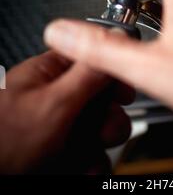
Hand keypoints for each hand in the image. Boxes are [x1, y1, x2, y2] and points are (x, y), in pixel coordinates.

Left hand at [0, 51, 132, 173]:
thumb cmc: (3, 141)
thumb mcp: (54, 104)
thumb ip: (88, 73)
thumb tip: (114, 37)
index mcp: (48, 74)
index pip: (91, 60)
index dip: (112, 75)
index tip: (124, 91)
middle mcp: (53, 98)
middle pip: (99, 100)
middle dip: (107, 119)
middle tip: (103, 131)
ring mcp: (55, 128)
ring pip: (96, 131)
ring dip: (98, 149)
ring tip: (84, 161)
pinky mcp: (57, 154)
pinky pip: (87, 154)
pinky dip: (89, 165)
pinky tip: (81, 171)